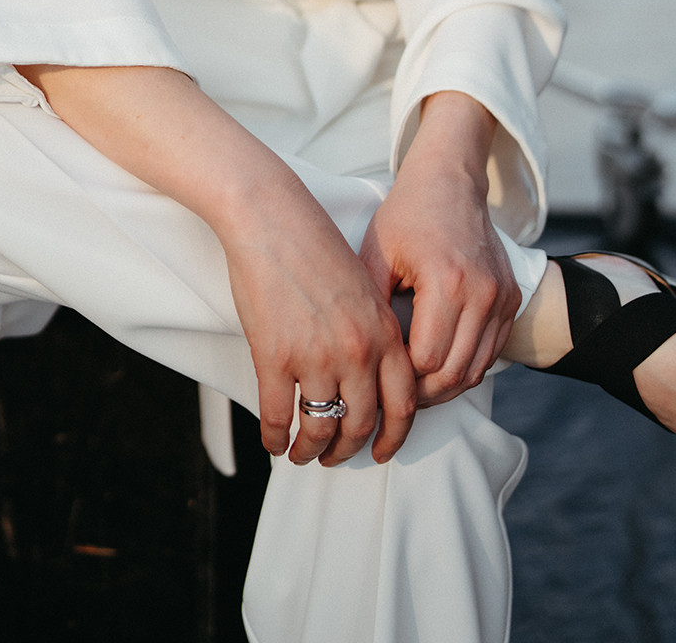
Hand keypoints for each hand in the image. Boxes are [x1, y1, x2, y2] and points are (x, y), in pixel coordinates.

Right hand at [22, 63, 415, 465]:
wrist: (271, 218)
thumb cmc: (315, 245)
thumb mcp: (364, 287)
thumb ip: (375, 332)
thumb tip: (373, 378)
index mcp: (384, 331)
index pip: (404, 403)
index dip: (394, 436)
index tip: (383, 451)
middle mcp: (357, 350)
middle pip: (363, 424)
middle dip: (349, 450)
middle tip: (336, 458)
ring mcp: (316, 356)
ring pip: (320, 428)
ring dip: (312, 451)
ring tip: (302, 455)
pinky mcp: (274, 357)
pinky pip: (277, 416)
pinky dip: (275, 437)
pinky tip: (272, 441)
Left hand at [359, 93, 519, 406]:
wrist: (450, 180)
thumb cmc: (407, 213)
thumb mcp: (376, 255)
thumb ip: (372, 309)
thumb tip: (361, 363)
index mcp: (447, 282)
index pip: (426, 361)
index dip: (400, 380)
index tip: (376, 381)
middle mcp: (483, 293)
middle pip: (455, 375)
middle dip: (422, 395)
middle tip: (392, 397)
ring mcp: (502, 297)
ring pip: (476, 370)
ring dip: (445, 387)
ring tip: (412, 387)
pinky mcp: (511, 298)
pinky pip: (491, 352)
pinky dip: (466, 367)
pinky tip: (437, 365)